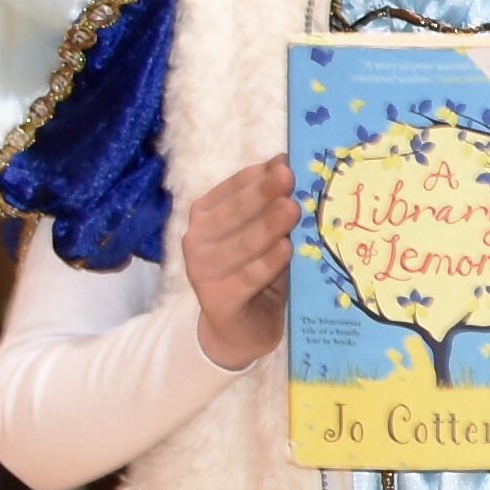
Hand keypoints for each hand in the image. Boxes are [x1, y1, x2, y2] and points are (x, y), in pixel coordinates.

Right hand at [181, 158, 294, 371]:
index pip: (230, 190)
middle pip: (234, 214)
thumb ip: (271, 203)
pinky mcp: (217, 299)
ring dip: (267, 227)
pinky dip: (267, 263)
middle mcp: (196, 240)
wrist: (243, 326)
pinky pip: (246, 278)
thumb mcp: (265, 233)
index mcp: (205, 216)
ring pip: (241, 245)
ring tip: (292, 210)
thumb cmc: (258, 269)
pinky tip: (285, 249)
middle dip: (262, 195)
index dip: (256, 177)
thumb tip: (285, 162)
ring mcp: (202, 271)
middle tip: (288, 179)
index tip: (284, 163)